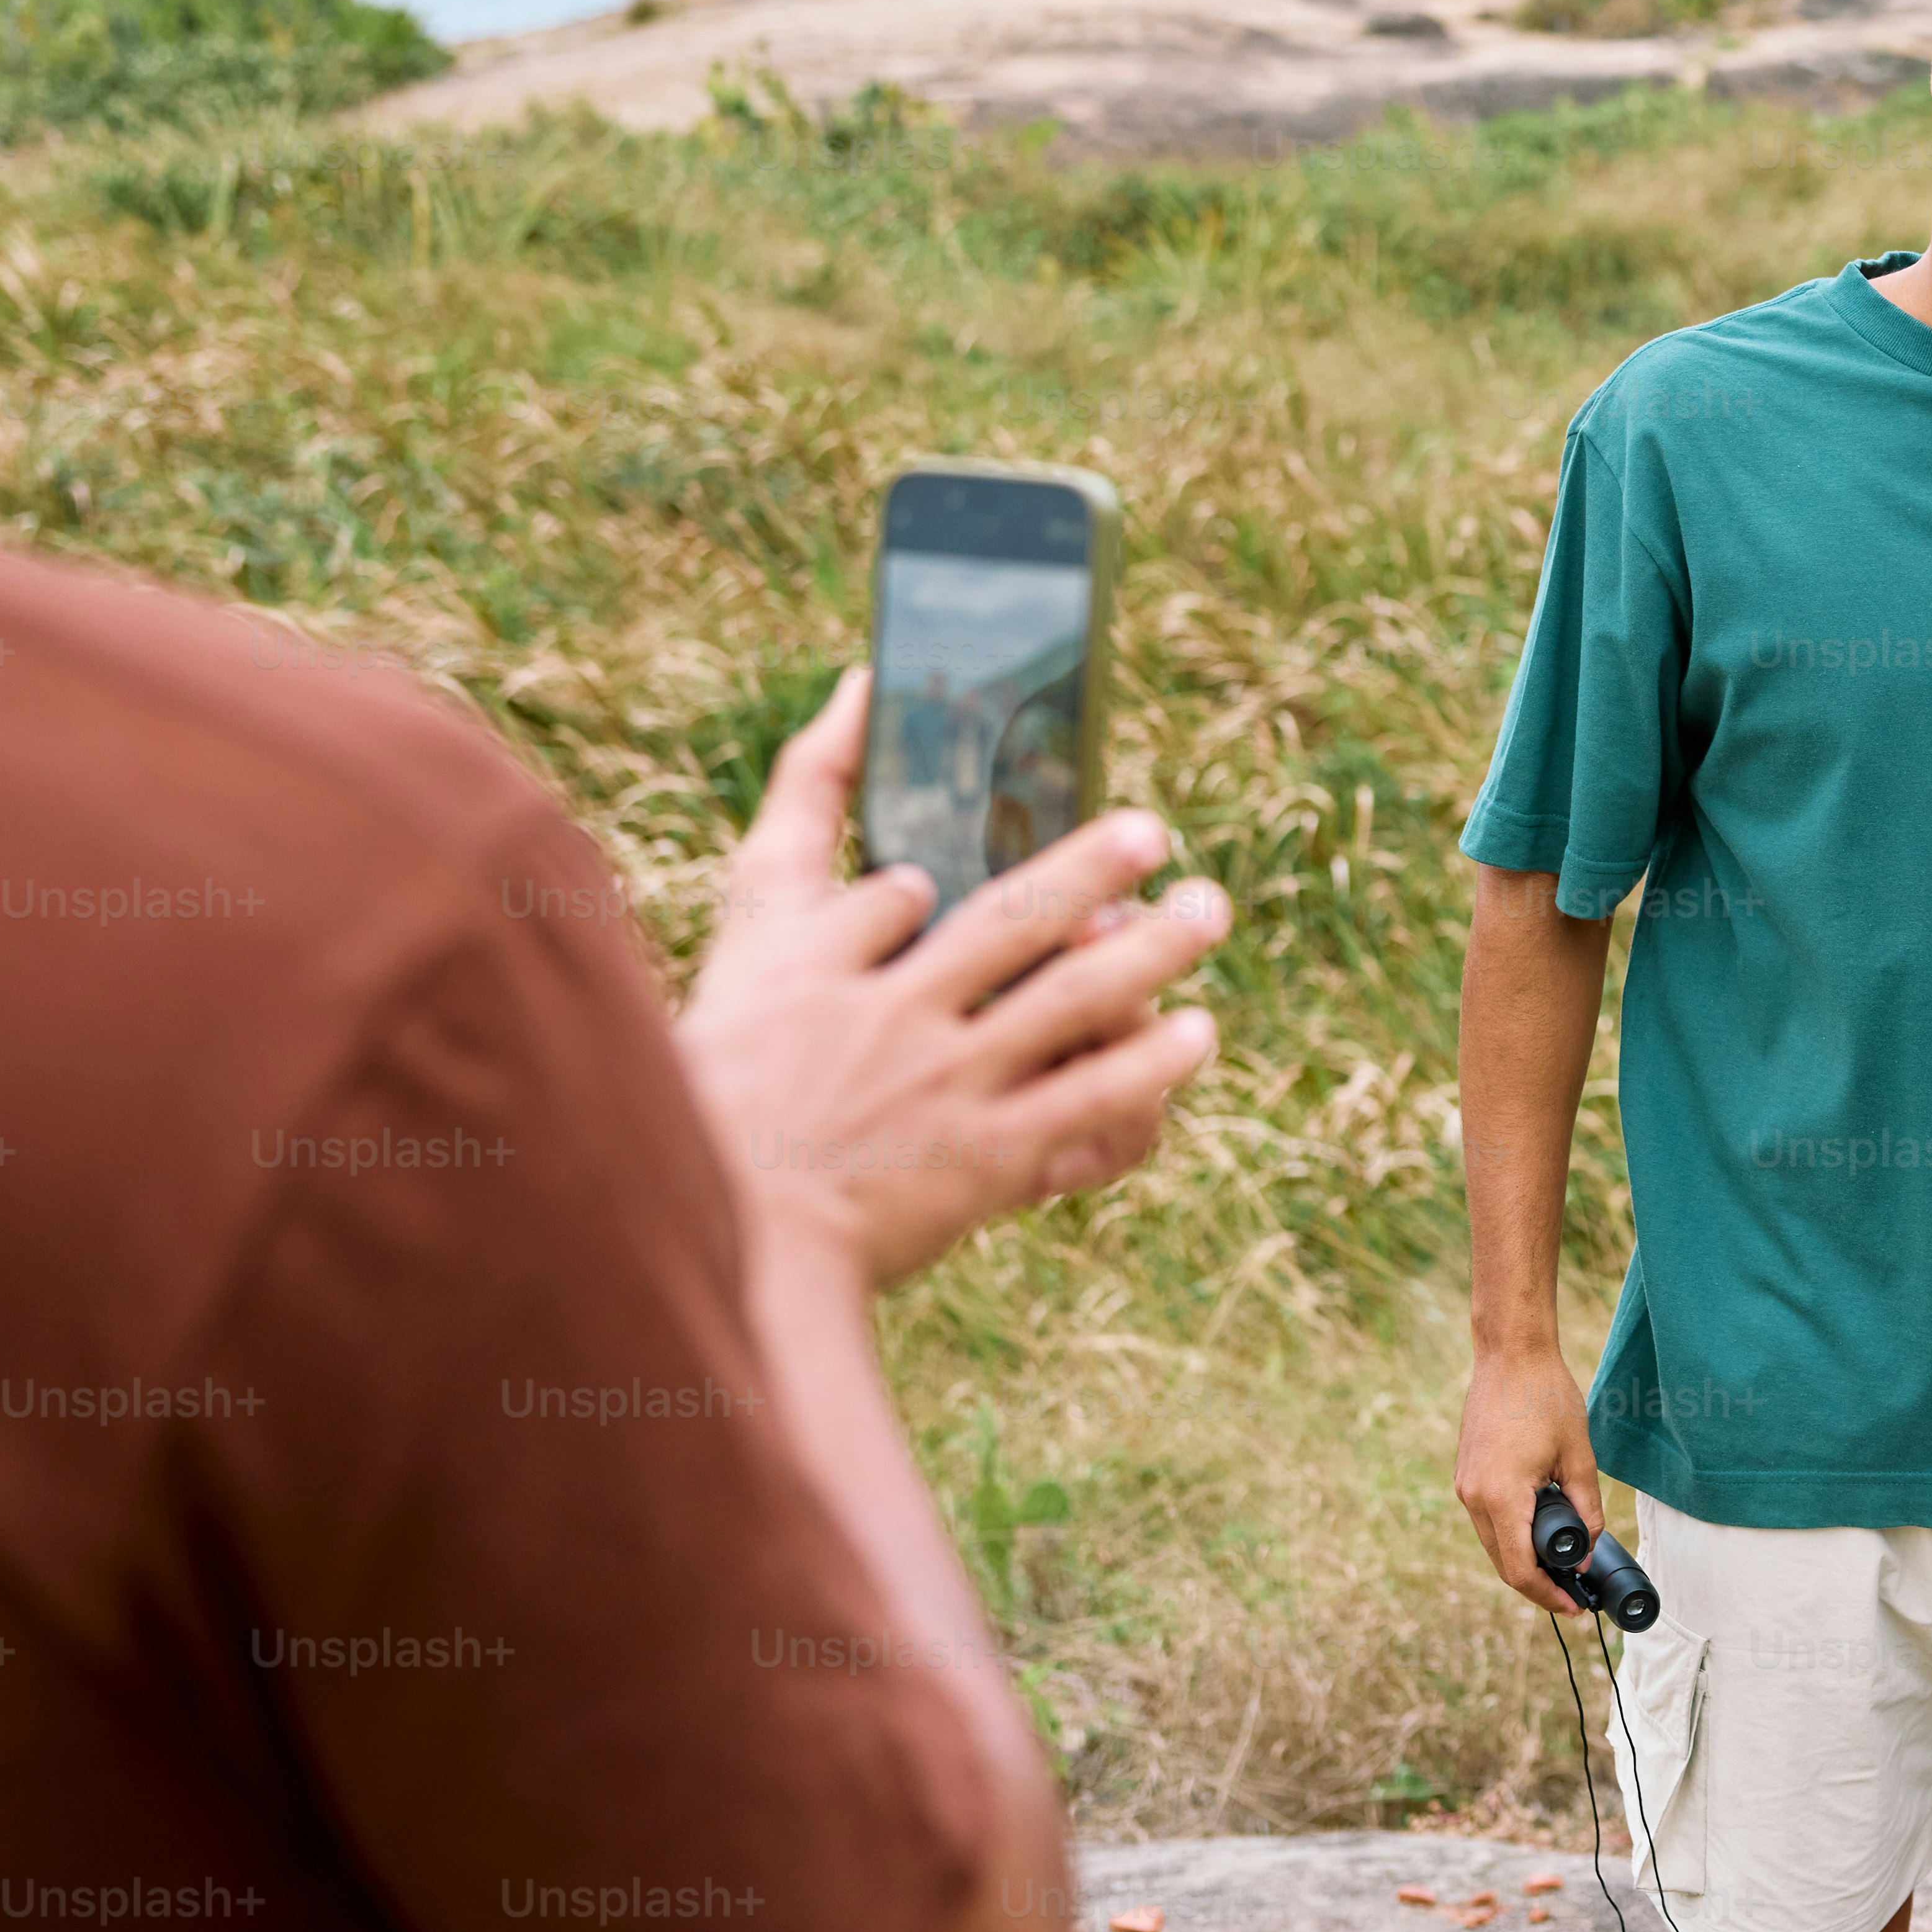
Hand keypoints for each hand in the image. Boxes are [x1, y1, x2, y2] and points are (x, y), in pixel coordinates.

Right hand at [677, 667, 1228, 1289]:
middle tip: (1157, 830)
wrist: (739, 1251)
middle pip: (1009, 926)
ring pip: (1070, 1004)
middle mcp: (887, 1019)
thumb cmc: (722, 1091)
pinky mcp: (986, 1163)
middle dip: (1091, 872)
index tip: (946, 884)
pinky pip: (1087, 1101)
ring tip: (1209, 912)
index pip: (889, 901)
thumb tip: (867, 680)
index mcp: (810, 972)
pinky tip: (1197, 1033)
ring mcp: (943, 1088)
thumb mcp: (742, 941)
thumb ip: (802, 807)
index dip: (929, 890)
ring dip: (1151, 955)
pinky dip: (1148, 1066)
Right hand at [1454, 1344, 1606, 1614]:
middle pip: (1503, 1564)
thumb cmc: (1547, 1398)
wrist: (1510, 1354)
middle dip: (1538, 1584)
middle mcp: (1473, 1497)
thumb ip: (1587, 1509)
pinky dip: (1511, 1536)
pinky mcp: (1466, 1475)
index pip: (1519, 1571)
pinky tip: (1540, 1534)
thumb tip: (1589, 1551)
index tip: (1575, 1606)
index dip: (1548, 1596)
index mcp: (1500, 1498)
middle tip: (1573, 1593)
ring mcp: (1464, 1486)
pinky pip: (1486, 1521)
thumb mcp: (1580, 1457)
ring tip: (1562, 1566)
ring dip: (1524, 1560)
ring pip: (1493, 1544)